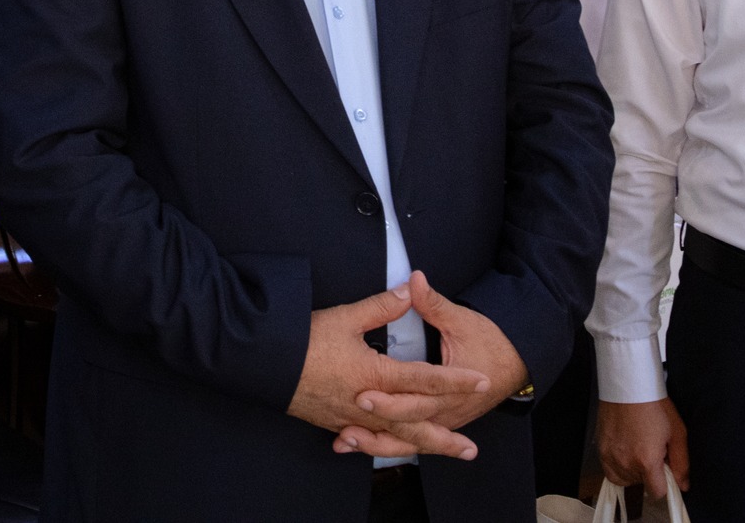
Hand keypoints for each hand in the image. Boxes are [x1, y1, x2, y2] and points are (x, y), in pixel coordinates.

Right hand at [287, 283, 491, 458]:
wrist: (264, 364)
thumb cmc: (304, 341)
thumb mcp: (345, 317)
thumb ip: (380, 307)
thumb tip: (407, 291)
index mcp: (376, 375)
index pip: (425, 379)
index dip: (455, 380)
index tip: (480, 381)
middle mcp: (368, 404)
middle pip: (415, 424)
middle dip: (445, 437)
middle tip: (471, 449)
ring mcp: (351, 418)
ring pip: (394, 439)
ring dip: (422, 448)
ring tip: (444, 454)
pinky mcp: (335, 422)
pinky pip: (368, 441)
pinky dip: (386, 448)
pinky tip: (393, 450)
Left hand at [332, 270, 528, 451]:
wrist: (516, 364)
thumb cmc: (490, 342)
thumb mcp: (461, 320)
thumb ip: (432, 303)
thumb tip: (414, 280)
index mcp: (450, 391)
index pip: (415, 399)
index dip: (388, 399)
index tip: (361, 393)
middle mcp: (445, 413)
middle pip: (406, 425)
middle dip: (375, 422)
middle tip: (347, 414)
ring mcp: (441, 423)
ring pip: (405, 443)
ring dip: (374, 444)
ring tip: (345, 440)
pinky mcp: (437, 426)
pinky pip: (408, 443)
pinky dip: (382, 446)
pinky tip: (354, 444)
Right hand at [598, 397, 689, 498]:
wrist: (628, 386)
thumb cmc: (654, 405)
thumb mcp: (677, 433)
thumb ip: (681, 463)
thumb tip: (683, 486)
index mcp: (647, 460)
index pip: (657, 492)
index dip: (665, 483)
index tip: (665, 468)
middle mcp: (626, 462)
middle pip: (642, 484)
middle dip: (650, 472)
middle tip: (653, 450)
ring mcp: (610, 457)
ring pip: (626, 479)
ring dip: (634, 471)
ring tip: (639, 449)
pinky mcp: (601, 450)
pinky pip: (610, 472)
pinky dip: (619, 469)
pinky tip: (626, 454)